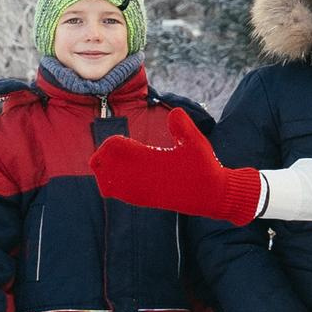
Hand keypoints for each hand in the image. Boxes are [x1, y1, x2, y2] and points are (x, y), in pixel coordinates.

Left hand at [92, 108, 263, 225]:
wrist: (210, 197)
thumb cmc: (203, 167)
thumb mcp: (197, 142)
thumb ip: (183, 126)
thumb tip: (175, 111)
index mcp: (149, 159)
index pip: (113, 147)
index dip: (113, 141)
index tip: (123, 139)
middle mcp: (138, 176)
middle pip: (101, 163)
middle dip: (104, 154)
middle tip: (116, 148)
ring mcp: (137, 190)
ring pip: (103, 180)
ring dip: (104, 168)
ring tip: (115, 161)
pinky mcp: (140, 200)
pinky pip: (112, 192)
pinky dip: (110, 182)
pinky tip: (121, 175)